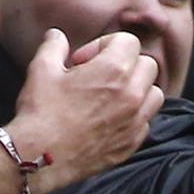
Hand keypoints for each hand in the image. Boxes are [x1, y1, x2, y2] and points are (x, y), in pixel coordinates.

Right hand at [5, 29, 164, 193]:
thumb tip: (57, 36)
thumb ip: (54, 46)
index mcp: (113, 70)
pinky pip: (145, 122)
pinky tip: (108, 119)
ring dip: (137, 89)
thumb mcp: (42, 69)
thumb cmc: (41, 112)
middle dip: (125, 64)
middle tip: (98, 75)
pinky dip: (133, 116)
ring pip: (154, 94)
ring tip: (110, 96)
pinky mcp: (131, 144)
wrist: (39, 157)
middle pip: (147, 65)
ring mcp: (134, 121)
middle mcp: (132, 95)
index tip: (84, 60)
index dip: (105, 45)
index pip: (129, 42)